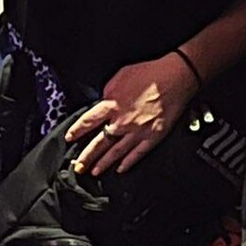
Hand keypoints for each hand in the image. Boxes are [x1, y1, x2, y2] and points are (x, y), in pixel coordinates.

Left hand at [64, 55, 198, 177]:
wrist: (175, 77)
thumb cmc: (150, 74)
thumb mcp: (120, 76)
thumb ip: (108, 92)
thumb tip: (103, 101)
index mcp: (112, 105)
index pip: (88, 121)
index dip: (77, 131)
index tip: (70, 138)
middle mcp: (122, 121)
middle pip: (100, 142)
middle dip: (87, 156)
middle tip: (78, 166)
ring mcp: (138, 131)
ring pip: (116, 152)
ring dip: (104, 163)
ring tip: (95, 172)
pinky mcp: (153, 136)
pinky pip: (138, 153)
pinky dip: (128, 163)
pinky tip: (121, 169)